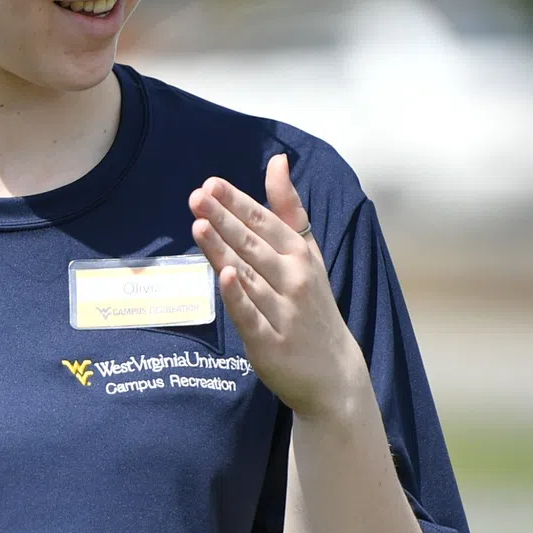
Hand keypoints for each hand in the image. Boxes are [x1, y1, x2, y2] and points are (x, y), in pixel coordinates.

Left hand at [191, 155, 368, 423]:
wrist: (334, 372)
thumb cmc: (313, 304)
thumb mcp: (307, 252)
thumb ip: (288, 207)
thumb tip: (277, 160)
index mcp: (300, 254)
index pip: (264, 222)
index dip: (238, 202)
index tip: (211, 183)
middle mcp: (293, 279)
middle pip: (253, 245)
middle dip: (225, 219)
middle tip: (198, 196)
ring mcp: (282, 312)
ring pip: (248, 275)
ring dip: (224, 250)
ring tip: (199, 225)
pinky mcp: (269, 343)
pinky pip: (251, 316)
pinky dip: (240, 297)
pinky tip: (226, 276)